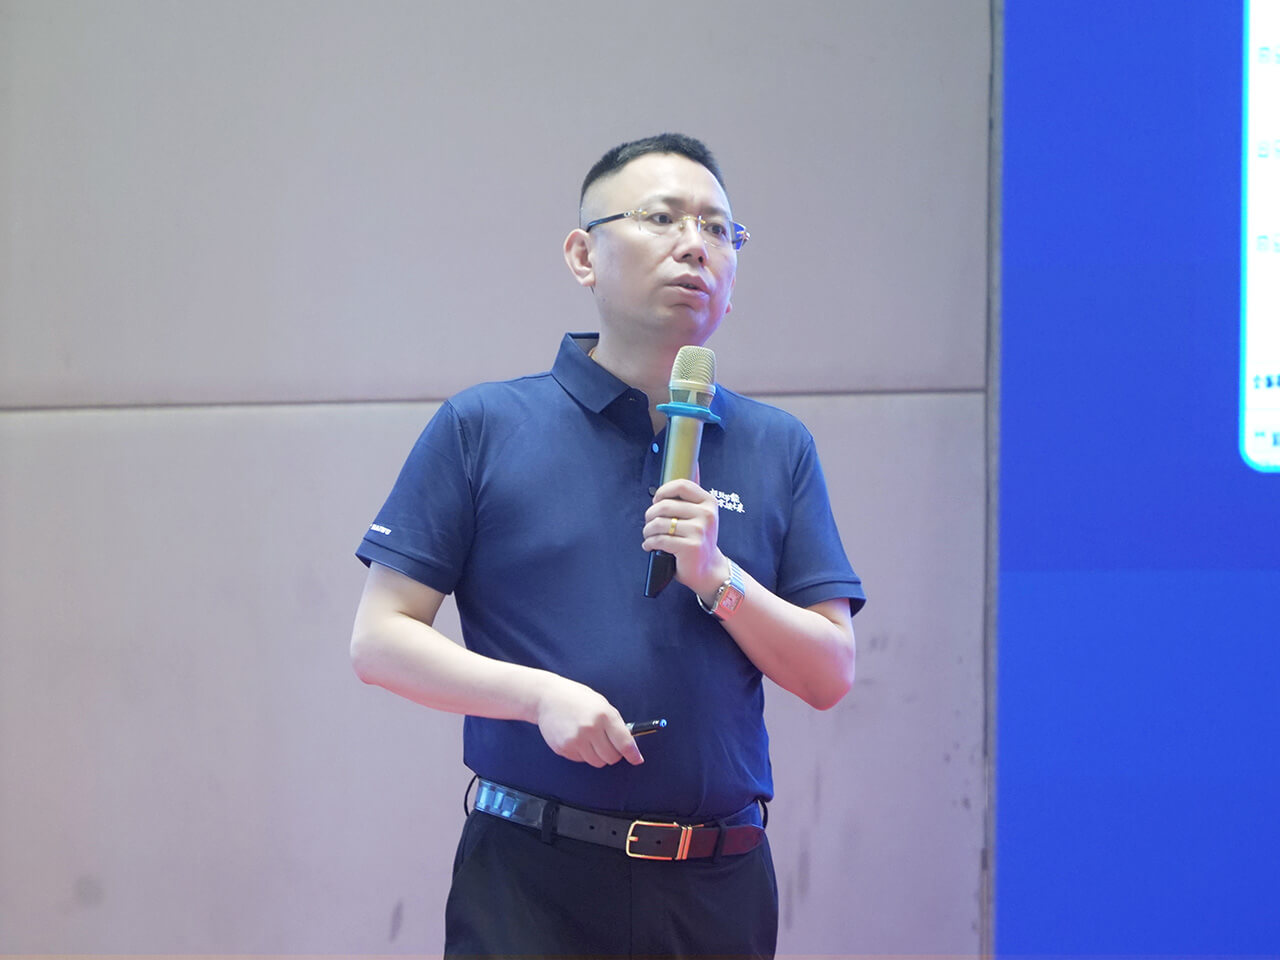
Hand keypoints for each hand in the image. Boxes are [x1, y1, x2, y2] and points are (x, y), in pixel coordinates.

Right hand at [532, 674, 642, 767]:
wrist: (547, 697)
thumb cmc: (577, 698)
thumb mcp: (601, 704)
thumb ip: (615, 724)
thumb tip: (628, 745)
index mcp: (604, 715)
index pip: (624, 743)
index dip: (633, 754)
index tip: (637, 759)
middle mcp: (590, 729)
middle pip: (611, 757)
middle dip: (614, 753)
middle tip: (609, 744)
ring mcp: (575, 740)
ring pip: (597, 762)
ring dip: (598, 755)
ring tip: (591, 739)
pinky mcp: (564, 748)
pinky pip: (581, 760)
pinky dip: (583, 753)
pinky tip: (578, 738)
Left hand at [642, 478, 730, 603]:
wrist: (708, 569)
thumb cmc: (697, 541)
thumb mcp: (698, 517)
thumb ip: (684, 504)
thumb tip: (658, 496)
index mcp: (709, 502)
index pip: (681, 485)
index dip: (663, 491)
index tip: (656, 501)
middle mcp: (706, 515)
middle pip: (665, 505)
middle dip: (650, 514)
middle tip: (649, 523)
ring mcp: (699, 531)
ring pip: (659, 523)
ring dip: (647, 530)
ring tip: (648, 535)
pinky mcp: (691, 547)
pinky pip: (660, 540)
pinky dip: (649, 543)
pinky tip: (649, 545)